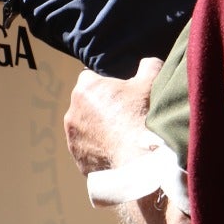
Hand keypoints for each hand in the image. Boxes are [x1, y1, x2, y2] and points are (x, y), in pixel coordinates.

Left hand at [63, 57, 163, 175]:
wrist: (139, 160)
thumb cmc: (143, 117)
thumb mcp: (151, 82)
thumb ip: (148, 66)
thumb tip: (147, 63)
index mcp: (85, 89)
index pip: (90, 78)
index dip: (106, 84)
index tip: (121, 94)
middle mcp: (72, 112)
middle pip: (86, 104)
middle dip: (101, 108)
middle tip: (124, 116)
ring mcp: (73, 138)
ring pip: (85, 128)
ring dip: (98, 130)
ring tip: (122, 136)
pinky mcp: (78, 159)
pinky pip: (88, 150)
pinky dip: (99, 150)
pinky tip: (118, 151)